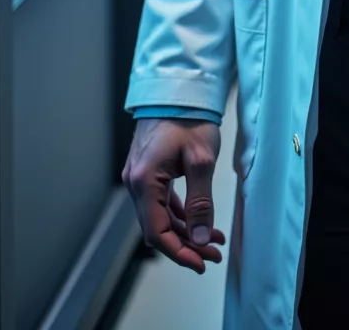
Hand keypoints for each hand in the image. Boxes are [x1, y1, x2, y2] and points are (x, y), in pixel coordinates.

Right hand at [122, 119, 226, 273]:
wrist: (179, 86)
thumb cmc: (188, 117)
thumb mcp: (201, 161)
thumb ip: (200, 203)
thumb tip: (200, 238)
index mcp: (144, 181)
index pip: (156, 232)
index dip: (178, 253)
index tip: (200, 263)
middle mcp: (136, 181)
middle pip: (157, 227)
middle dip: (186, 244)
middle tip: (212, 254)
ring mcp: (140, 175)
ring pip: (160, 215)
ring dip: (185, 229)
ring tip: (212, 239)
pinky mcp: (148, 169)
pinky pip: (161, 200)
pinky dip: (180, 212)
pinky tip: (199, 220)